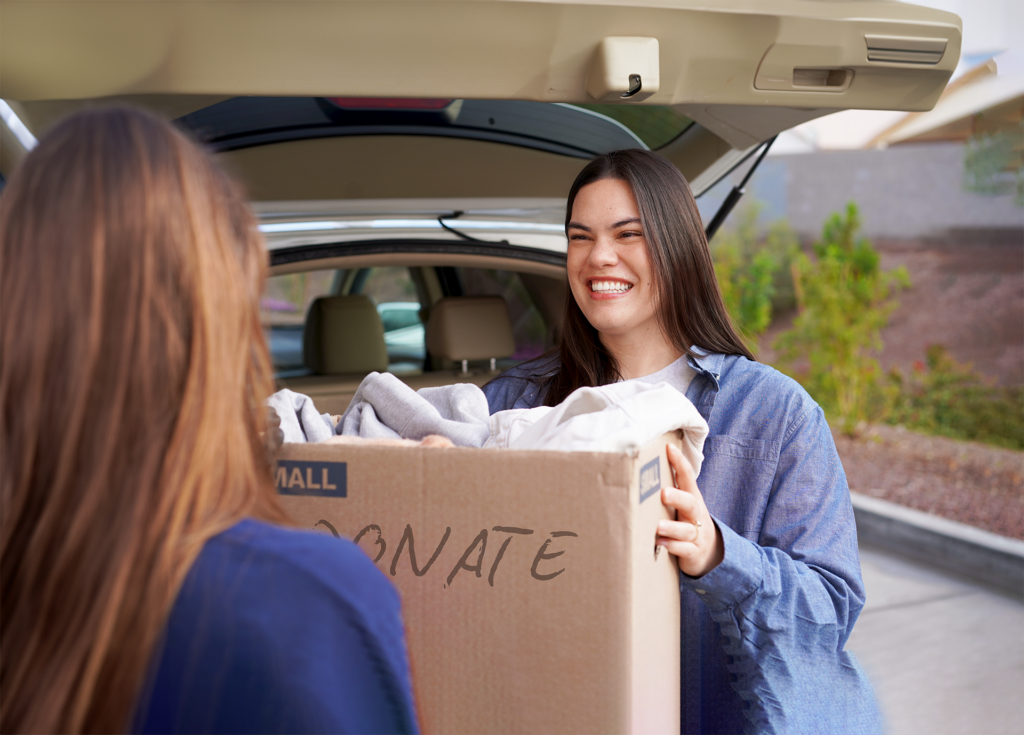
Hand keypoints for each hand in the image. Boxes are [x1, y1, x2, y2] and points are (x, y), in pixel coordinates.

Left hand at [657, 443, 723, 577]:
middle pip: (690, 503)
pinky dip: (673, 547)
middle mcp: (696, 515)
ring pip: (687, 530)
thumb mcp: (683, 505)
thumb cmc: (687, 522)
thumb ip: (669, 489)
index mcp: (692, 498)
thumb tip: (641, 466)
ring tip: (657, 526)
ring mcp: (696, 534)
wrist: (709, 552)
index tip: (668, 448)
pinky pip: (685, 550)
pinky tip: (661, 544)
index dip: (680, 462)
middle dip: (678, 497)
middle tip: (664, 493)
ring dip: (672, 527)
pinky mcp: (693, 552)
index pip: (688, 477)